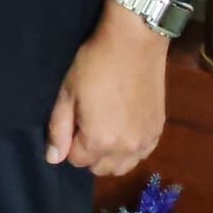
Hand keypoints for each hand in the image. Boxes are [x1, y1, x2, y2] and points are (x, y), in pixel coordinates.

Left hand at [45, 0, 170, 175]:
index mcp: (99, 140)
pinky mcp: (159, 131)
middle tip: (86, 124)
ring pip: (122, 166)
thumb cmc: (94, 65)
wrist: (134, 44)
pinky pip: (141, 155)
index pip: (76, 161)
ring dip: (110, 155)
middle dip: (88, 153)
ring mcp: (146, 142)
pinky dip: (130, 150)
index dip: (68, 144)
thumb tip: (53, 158)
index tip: (71, 122)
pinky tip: (123, 128)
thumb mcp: (67, 93)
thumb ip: (58, 129)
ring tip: (105, 128)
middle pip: (100, 168)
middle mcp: (126, 149)